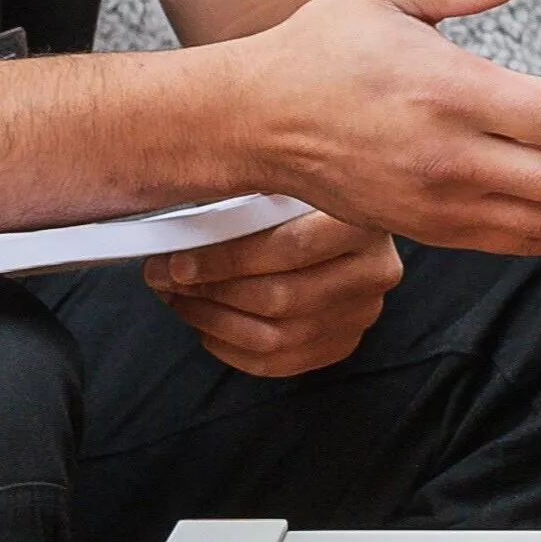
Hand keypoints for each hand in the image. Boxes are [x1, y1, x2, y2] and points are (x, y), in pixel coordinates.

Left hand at [148, 207, 402, 379]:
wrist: (350, 218)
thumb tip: (178, 224)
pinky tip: (205, 325)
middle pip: (280, 298)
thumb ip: (249, 193)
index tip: (177, 260)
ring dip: (213, 321)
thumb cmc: (307, 192)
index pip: (288, 249)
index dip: (226, 260)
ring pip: (275, 337)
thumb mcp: (287, 178)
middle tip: (165, 279)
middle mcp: (374, 271)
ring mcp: (362, 312)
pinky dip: (231, 349)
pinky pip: (278, 363)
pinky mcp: (344, 341)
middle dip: (211, 292)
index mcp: (363, 220)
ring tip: (179, 299)